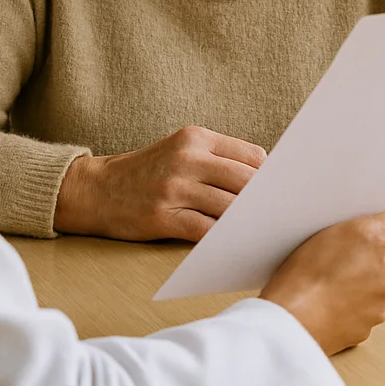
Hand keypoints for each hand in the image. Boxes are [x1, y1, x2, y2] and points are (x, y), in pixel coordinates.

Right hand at [53, 126, 265, 240]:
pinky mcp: (162, 217)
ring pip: (229, 208)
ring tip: (264, 236)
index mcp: (193, 138)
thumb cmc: (147, 173)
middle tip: (285, 220)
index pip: (250, 155)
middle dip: (267, 203)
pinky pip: (205, 231)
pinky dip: (224, 241)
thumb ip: (217, 161)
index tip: (287, 193)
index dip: (272, 177)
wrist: (97, 189)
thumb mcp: (179, 152)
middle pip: (245, 181)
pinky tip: (235, 248)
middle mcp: (185, 158)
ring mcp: (173, 188)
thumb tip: (267, 184)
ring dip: (248, 225)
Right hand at [261, 208, 384, 355]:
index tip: (367, 219)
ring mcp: (379, 305)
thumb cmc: (305, 273)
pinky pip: (359, 308)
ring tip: (322, 278)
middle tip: (331, 252)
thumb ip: (360, 224)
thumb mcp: (325, 227)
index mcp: (379, 242)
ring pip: (370, 283)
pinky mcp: (366, 329)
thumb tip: (381, 225)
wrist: (294, 321)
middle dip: (362, 253)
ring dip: (354, 280)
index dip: (383, 218)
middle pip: (382, 255)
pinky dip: (345, 303)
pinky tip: (322, 299)